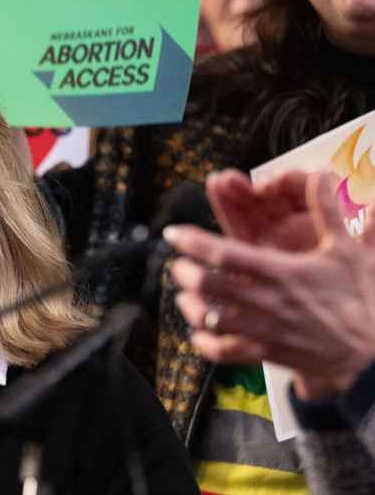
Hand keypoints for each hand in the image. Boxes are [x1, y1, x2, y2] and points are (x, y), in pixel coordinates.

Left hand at [168, 171, 374, 399]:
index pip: (224, 254)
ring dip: (191, 307)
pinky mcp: (265, 353)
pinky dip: (205, 344)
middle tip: (179, 266)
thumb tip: (323, 175)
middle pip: (208, 285)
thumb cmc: (355, 298)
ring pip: (211, 319)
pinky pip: (225, 352)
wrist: (369, 353)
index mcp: (279, 273)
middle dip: (186, 273)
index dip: (193, 242)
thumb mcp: (346, 252)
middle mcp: (266, 301)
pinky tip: (198, 333)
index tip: (174, 234)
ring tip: (183, 295)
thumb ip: (329, 212)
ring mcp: (263, 330)